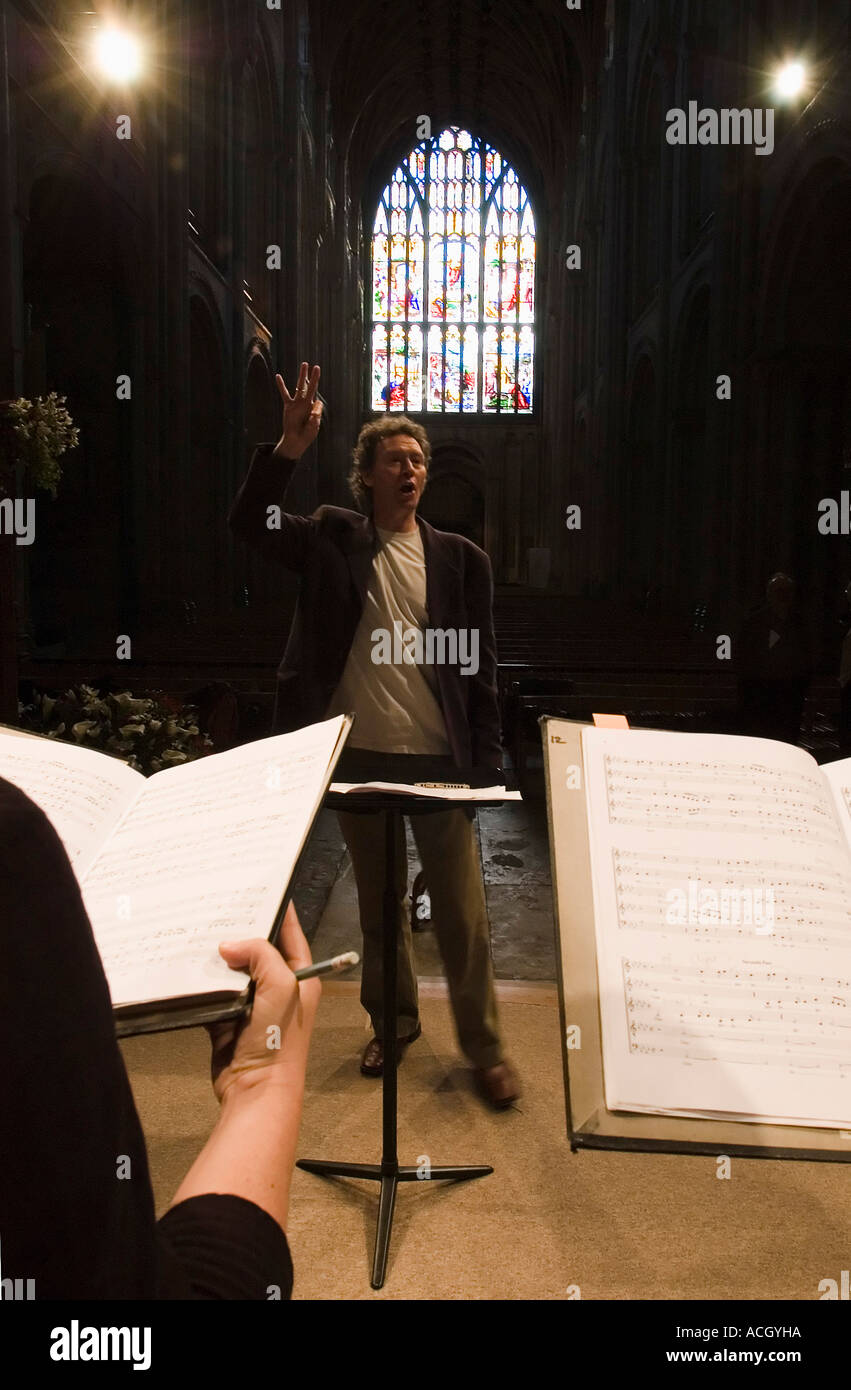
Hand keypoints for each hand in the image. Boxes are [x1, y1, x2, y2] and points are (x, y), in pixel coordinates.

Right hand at [206, 901, 320, 1103]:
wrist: (256, 1088)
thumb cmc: (279, 1041)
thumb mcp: (281, 987)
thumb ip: (261, 956)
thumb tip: (230, 945)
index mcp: (300, 976)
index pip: (290, 934)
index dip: (277, 911)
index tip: (261, 888)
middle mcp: (278, 987)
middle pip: (256, 950)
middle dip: (239, 933)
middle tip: (218, 910)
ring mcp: (252, 1004)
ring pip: (232, 971)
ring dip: (216, 959)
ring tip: (198, 933)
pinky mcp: (228, 1019)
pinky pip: (213, 993)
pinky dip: (202, 984)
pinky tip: (188, 968)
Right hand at [274, 362, 322, 457]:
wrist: (295, 441)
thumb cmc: (306, 435)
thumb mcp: (314, 428)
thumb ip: (316, 417)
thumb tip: (317, 403)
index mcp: (314, 409)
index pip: (317, 401)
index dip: (316, 407)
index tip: (311, 417)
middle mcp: (306, 403)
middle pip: (311, 387)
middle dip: (314, 377)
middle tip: (316, 367)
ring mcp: (297, 403)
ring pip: (300, 386)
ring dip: (302, 376)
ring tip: (304, 364)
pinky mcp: (288, 406)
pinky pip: (284, 394)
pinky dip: (281, 385)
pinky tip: (278, 376)